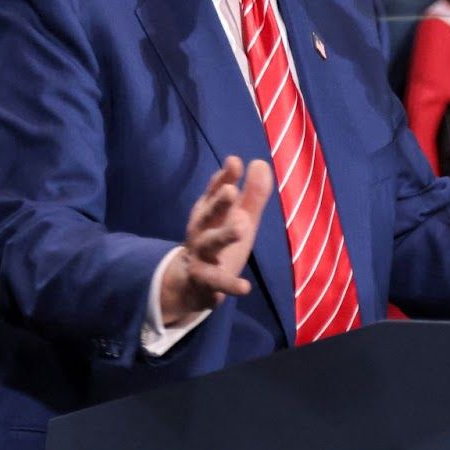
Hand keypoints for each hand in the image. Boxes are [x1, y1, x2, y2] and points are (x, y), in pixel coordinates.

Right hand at [159, 157, 272, 325]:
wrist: (189, 284)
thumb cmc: (218, 241)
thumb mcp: (239, 218)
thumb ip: (252, 194)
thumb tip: (260, 162)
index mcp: (209, 213)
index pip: (215, 192)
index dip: (224, 177)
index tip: (235, 162)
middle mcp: (201, 231)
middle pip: (208, 214)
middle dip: (219, 202)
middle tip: (232, 190)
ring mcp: (200, 256)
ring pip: (209, 245)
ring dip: (223, 235)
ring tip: (242, 228)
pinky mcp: (203, 282)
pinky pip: (214, 283)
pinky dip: (228, 285)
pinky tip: (244, 287)